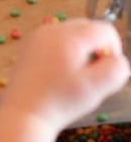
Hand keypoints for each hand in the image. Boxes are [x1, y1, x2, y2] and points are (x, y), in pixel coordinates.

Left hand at [0, 18, 128, 132]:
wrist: (24, 113)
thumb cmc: (61, 101)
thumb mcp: (97, 88)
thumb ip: (116, 70)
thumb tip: (118, 60)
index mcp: (69, 35)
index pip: (104, 30)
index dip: (114, 49)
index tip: (107, 70)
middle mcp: (51, 29)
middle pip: (87, 28)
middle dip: (97, 48)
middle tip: (93, 74)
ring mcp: (37, 36)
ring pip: (71, 34)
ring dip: (81, 50)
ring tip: (76, 77)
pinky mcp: (29, 46)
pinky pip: (55, 41)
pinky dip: (64, 52)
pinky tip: (60, 75)